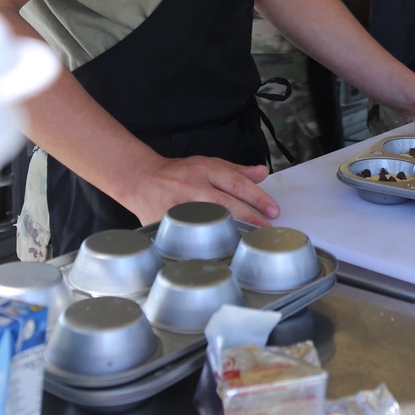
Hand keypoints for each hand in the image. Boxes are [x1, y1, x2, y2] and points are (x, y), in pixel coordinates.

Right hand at [128, 155, 279, 227]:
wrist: (140, 179)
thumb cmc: (177, 173)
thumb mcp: (208, 164)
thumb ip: (236, 170)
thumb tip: (262, 173)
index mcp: (205, 169)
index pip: (237, 184)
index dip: (258, 198)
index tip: (273, 211)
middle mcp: (193, 186)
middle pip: (226, 203)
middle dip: (250, 218)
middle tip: (267, 230)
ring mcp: (179, 206)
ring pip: (209, 220)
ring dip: (231, 231)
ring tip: (248, 241)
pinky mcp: (167, 222)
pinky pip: (189, 234)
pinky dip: (204, 242)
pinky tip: (218, 250)